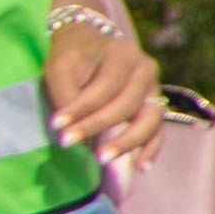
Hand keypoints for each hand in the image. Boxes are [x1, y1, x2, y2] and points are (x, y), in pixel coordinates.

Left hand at [40, 4, 164, 161]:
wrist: (92, 46)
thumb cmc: (74, 57)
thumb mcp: (62, 66)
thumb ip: (66, 93)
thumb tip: (69, 128)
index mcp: (124, 55)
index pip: (104, 87)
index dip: (81, 108)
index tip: (56, 125)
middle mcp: (146, 72)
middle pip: (127, 105)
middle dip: (96, 126)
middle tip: (68, 143)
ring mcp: (154, 91)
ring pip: (148, 121)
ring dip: (125, 142)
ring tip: (102, 158)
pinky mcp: (155, 109)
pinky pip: (158, 132)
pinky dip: (151, 150)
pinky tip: (141, 167)